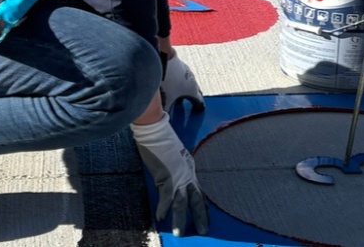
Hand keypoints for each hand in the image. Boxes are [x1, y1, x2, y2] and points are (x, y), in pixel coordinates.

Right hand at [132, 113, 209, 236]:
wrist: (156, 129)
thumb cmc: (162, 137)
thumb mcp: (174, 154)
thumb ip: (175, 165)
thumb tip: (169, 174)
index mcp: (190, 168)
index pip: (199, 190)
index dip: (203, 204)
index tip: (206, 215)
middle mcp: (188, 174)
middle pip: (196, 199)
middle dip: (200, 217)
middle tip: (204, 230)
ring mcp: (178, 176)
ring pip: (182, 203)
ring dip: (180, 219)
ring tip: (179, 233)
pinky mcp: (167, 177)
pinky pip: (166, 198)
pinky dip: (163, 208)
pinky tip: (161, 217)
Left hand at [160, 55, 204, 112]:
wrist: (163, 58)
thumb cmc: (166, 82)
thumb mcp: (165, 100)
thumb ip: (165, 111)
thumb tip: (162, 118)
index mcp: (192, 91)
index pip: (198, 101)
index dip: (198, 106)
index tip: (200, 109)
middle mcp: (192, 80)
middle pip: (194, 90)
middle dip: (192, 97)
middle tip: (192, 102)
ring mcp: (185, 71)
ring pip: (187, 81)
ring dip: (184, 87)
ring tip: (179, 93)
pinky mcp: (177, 64)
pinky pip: (180, 74)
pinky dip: (177, 80)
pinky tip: (171, 81)